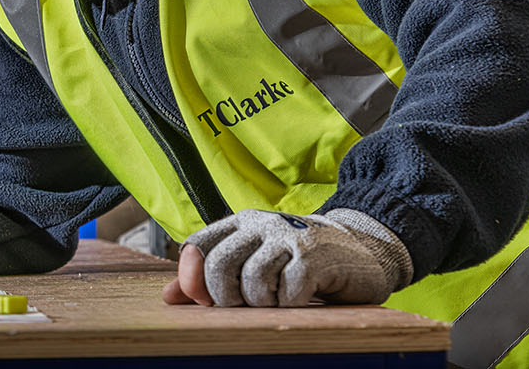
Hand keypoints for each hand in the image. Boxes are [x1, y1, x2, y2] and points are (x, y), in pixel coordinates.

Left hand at [162, 209, 411, 306]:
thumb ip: (209, 278)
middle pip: (219, 265)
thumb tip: (168, 297)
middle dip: (225, 297)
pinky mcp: (314, 257)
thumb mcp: (252, 262)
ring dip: (261, 302)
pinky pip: (287, 291)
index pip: (196, 245)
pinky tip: (300, 298)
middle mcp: (260, 224)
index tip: (204, 299)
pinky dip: (289, 304)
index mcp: (239, 223)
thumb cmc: (297, 261)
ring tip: (277, 299)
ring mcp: (288, 237)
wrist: (360, 249)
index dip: (192, 277)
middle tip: (245, 305)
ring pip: (252, 280)